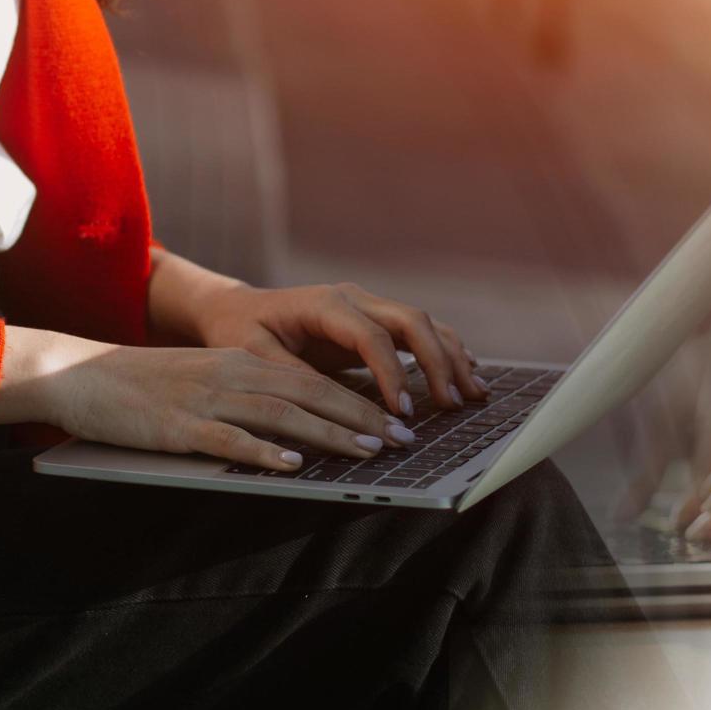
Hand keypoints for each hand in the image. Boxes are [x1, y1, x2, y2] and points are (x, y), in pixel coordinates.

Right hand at [0, 330, 412, 470]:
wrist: (80, 376)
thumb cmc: (144, 387)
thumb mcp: (205, 381)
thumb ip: (249, 396)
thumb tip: (296, 430)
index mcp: (242, 363)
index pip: (315, 380)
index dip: (360, 400)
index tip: (397, 421)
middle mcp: (233, 375)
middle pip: (310, 393)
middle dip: (361, 416)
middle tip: (402, 439)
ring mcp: (206, 400)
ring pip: (280, 414)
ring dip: (328, 434)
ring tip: (367, 451)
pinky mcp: (179, 427)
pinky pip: (229, 440)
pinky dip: (264, 453)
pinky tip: (292, 467)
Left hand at [149, 252, 484, 414]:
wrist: (236, 309)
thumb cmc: (240, 332)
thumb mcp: (253, 355)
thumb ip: (292, 376)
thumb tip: (332, 405)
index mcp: (325, 303)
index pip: (373, 337)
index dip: (393, 374)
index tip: (404, 411)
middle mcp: (354, 298)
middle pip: (412, 322)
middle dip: (438, 362)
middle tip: (454, 404)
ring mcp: (368, 305)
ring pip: (424, 323)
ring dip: (451, 356)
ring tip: (473, 393)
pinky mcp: (374, 320)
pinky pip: (417, 332)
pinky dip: (444, 350)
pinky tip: (466, 372)